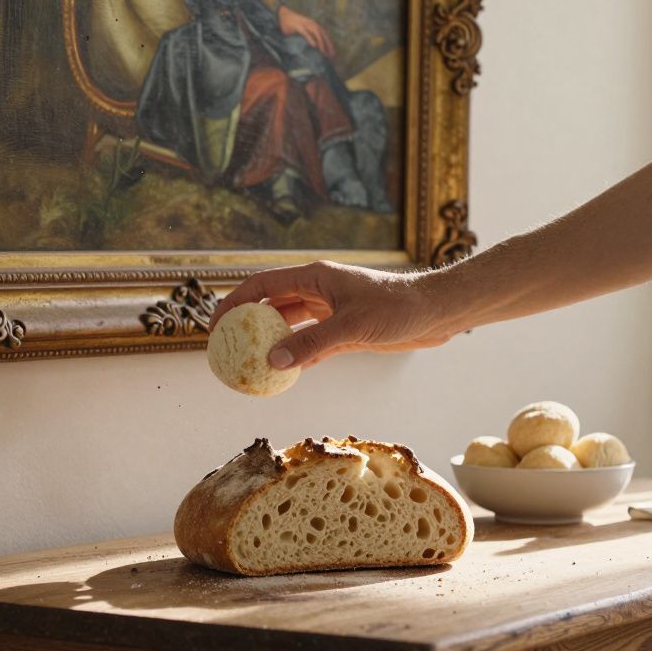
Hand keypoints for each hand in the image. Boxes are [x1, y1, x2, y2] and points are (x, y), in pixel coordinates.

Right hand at [209, 261, 460, 369]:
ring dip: (270, 342)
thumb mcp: (352, 326)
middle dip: (247, 324)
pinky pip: (310, 343)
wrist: (435, 312)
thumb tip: (273, 361)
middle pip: (271, 304)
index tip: (216, 325)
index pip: (262, 285)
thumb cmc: (398, 308)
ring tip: (249, 363)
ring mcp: (331, 311)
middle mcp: (318, 291)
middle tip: (226, 347)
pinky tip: (282, 373)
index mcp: (315, 277)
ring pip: (289, 325)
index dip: (234, 302)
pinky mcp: (344, 330)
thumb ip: (312, 344)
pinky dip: (295, 356)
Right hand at [278, 6, 334, 58]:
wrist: (282, 15)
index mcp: (314, 25)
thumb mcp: (302, 30)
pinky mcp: (298, 26)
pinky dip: (310, 39)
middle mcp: (312, 24)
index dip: (330, 44)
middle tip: (332, 55)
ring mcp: (305, 24)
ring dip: (321, 43)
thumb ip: (308, 37)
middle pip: (323, 35)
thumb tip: (312, 49)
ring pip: (317, 33)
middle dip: (328, 45)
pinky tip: (314, 45)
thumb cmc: (292, 24)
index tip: (333, 54)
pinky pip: (306, 33)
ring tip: (324, 52)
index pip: (325, 35)